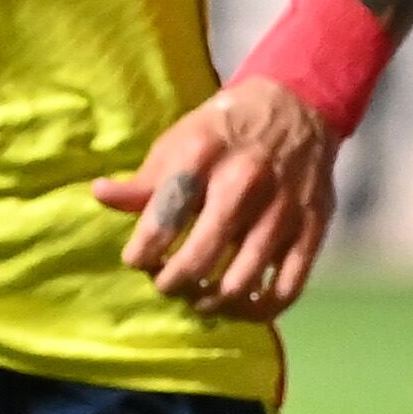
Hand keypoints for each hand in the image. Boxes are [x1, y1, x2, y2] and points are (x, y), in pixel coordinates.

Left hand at [92, 78, 336, 320]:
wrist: (298, 104)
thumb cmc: (225, 128)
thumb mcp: (179, 140)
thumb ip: (144, 180)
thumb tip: (99, 196)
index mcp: (202, 158)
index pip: (161, 222)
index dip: (140, 254)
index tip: (139, 258)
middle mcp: (243, 184)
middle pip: (198, 261)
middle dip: (171, 284)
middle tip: (166, 282)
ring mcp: (282, 209)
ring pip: (240, 283)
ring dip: (211, 301)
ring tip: (199, 296)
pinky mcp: (313, 228)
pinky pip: (286, 287)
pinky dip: (261, 309)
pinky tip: (241, 303)